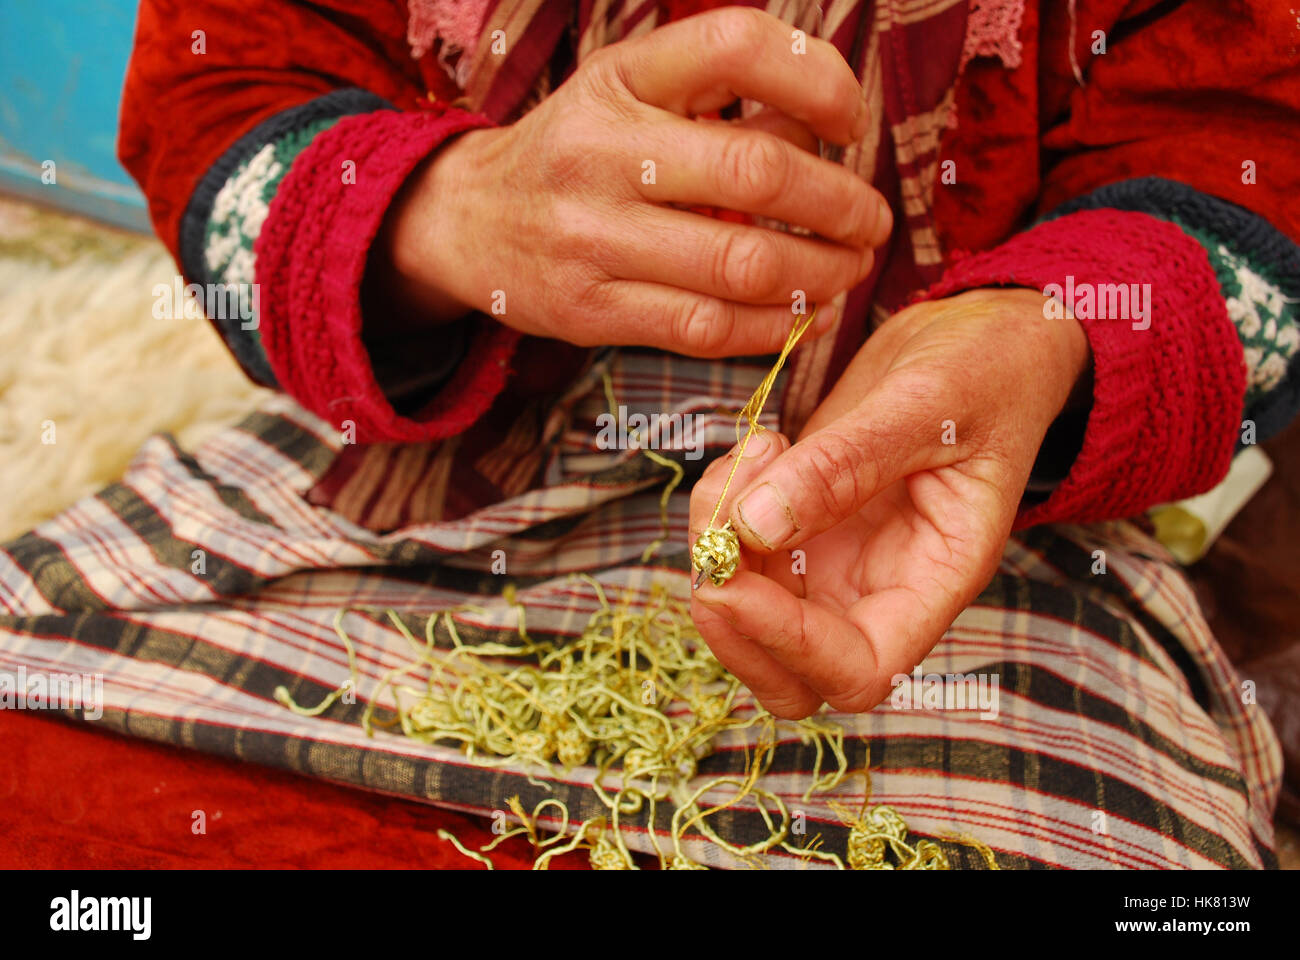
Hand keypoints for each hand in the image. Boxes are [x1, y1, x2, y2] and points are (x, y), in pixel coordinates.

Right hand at [379, 7, 891, 355]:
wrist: (465, 222)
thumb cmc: (577, 152)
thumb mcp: (630, 95)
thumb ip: (721, 104)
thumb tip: (827, 141)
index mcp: (621, 78)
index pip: (736, 47)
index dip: (818, 79)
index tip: (850, 123)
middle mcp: (602, 150)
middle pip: (757, 171)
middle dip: (839, 204)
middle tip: (870, 224)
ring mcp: (590, 235)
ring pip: (740, 262)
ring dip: (820, 274)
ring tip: (847, 273)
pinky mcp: (589, 310)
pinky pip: (705, 328)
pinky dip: (773, 328)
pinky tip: (805, 319)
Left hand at [689, 288, 1090, 717]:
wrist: (978, 339)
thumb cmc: (986, 370)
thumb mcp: (927, 403)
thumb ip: (848, 463)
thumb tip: (756, 524)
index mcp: (935, 580)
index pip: (860, 670)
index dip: (788, 646)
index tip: (735, 581)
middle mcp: (879, 590)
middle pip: (788, 671)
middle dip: (733, 619)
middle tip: (718, 530)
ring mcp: (835, 563)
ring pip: (749, 609)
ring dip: (717, 546)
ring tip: (754, 454)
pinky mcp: (800, 528)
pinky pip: (739, 550)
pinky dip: (721, 509)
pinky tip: (755, 451)